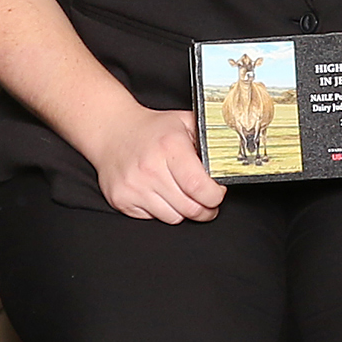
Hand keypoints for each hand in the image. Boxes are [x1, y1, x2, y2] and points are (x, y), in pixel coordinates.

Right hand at [88, 101, 225, 223]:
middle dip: (205, 209)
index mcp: (170, 146)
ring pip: (173, 218)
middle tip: (207, 201)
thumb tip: (230, 158)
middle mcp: (150, 168)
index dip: (215, 196)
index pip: (200, 187)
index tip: (217, 193)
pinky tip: (158, 193)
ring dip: (183, 211)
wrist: (110, 131)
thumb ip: (208, 138)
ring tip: (180, 194)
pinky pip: (153, 219)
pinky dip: (161, 211)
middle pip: (190, 208)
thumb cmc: (151, 129)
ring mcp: (134, 186)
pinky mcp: (121, 200)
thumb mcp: (183, 123)